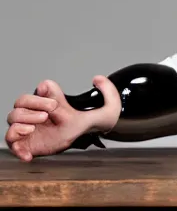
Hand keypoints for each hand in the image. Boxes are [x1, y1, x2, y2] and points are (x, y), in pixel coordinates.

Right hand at [5, 76, 120, 161]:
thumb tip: (97, 78)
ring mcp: (32, 127)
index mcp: (53, 99)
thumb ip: (108, 91)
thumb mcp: (106, 107)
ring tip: (34, 130)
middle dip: (30, 108)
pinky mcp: (28, 144)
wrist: (87, 141)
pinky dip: (16, 149)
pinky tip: (29, 154)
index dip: (41, 96)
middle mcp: (39, 111)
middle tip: (46, 116)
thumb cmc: (92, 122)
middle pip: (19, 103)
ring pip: (12, 121)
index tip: (55, 104)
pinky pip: (12, 144)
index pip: (38, 89)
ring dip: (20, 125)